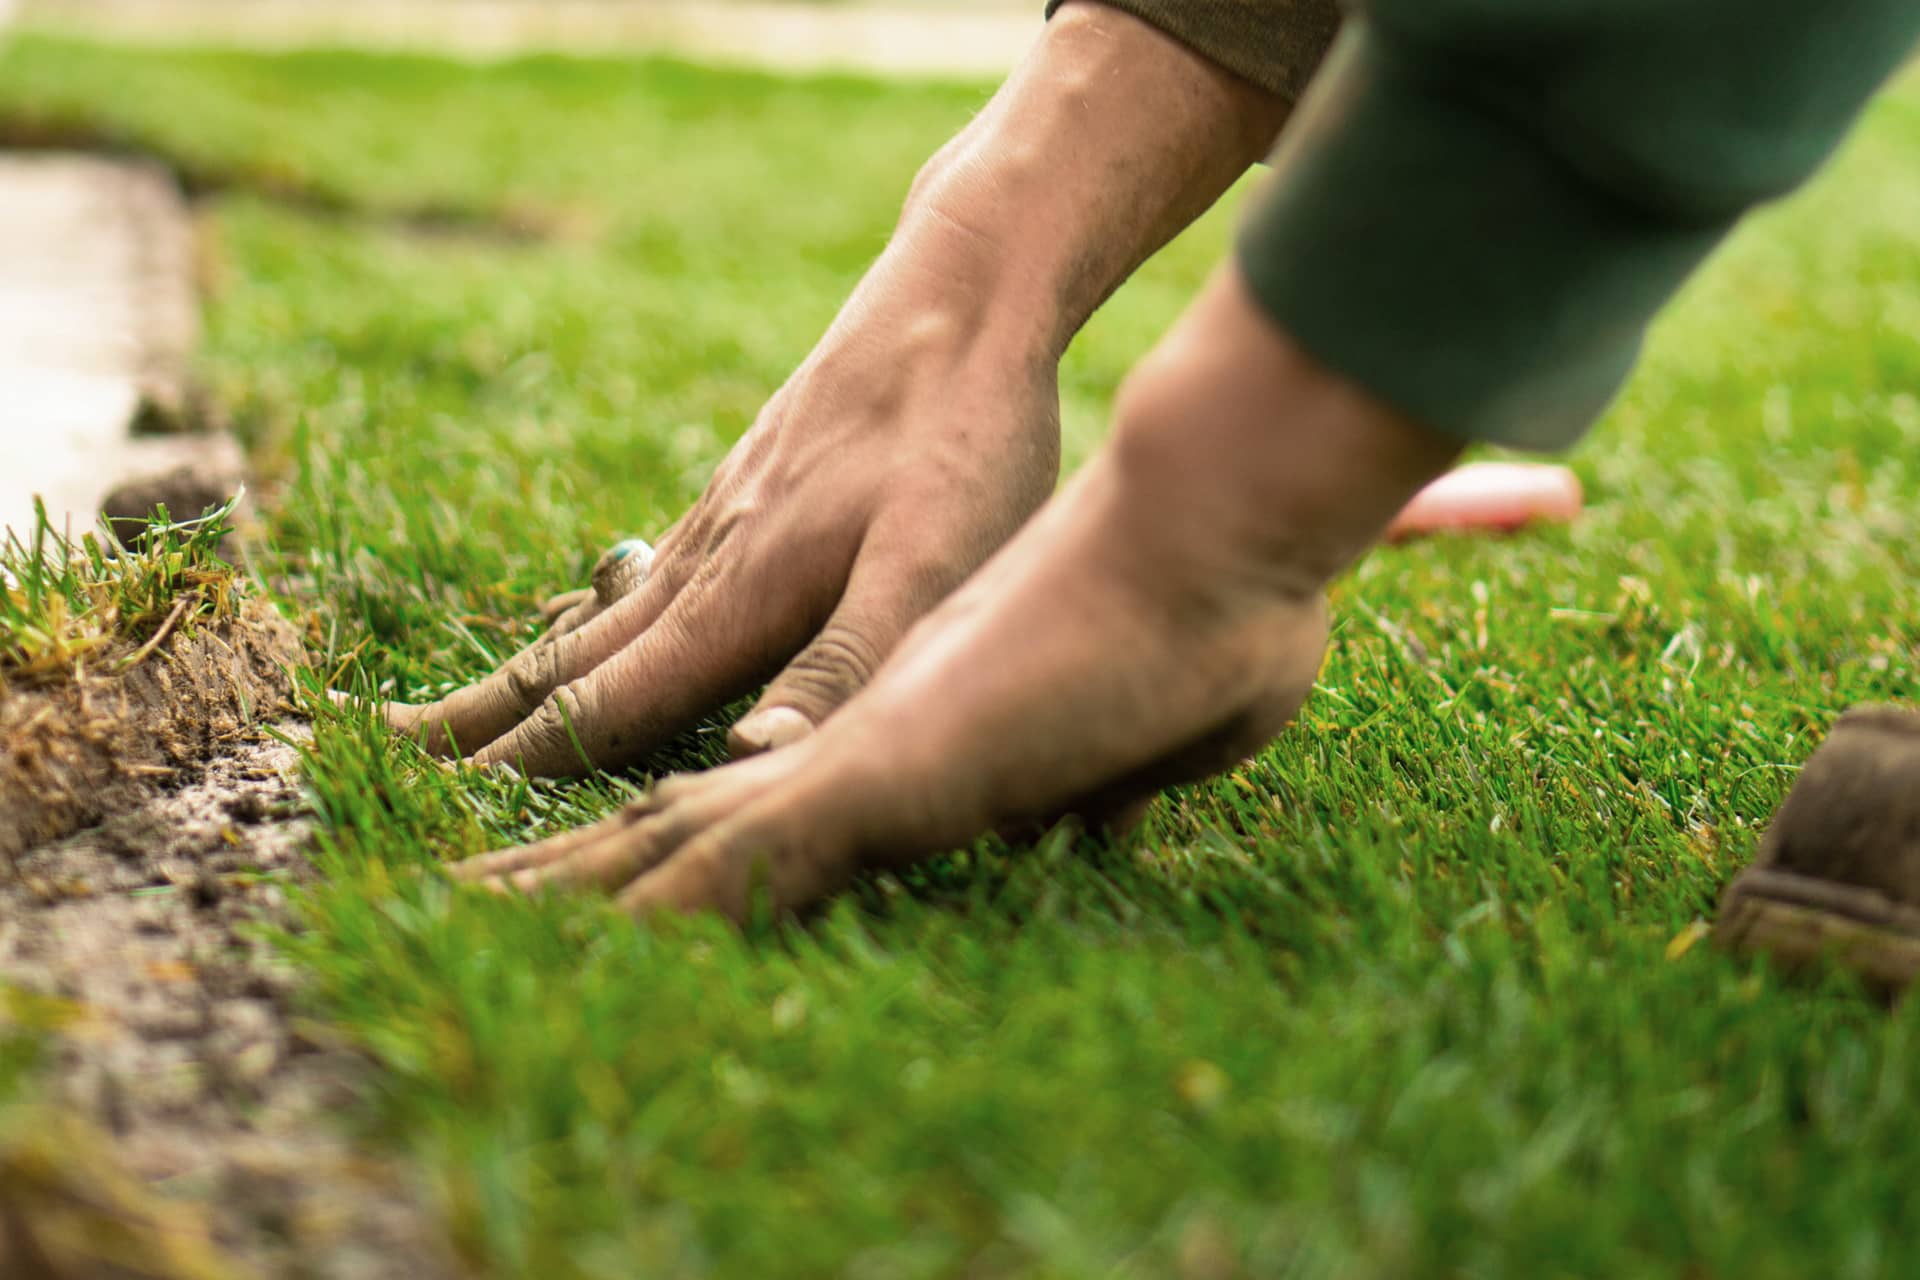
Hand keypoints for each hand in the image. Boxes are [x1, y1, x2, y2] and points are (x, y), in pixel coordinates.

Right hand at [384, 252, 1060, 773]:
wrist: (960, 292)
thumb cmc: (960, 440)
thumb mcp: (929, 568)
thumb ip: (842, 671)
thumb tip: (746, 765)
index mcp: (735, 600)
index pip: (607, 707)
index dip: (524, 767)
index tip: (428, 808)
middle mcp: (705, 563)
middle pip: (574, 660)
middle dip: (482, 717)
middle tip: (385, 750)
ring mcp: (721, 520)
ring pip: (603, 614)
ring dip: (530, 669)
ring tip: (469, 706)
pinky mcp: (750, 488)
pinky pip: (646, 574)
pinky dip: (595, 616)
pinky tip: (600, 618)